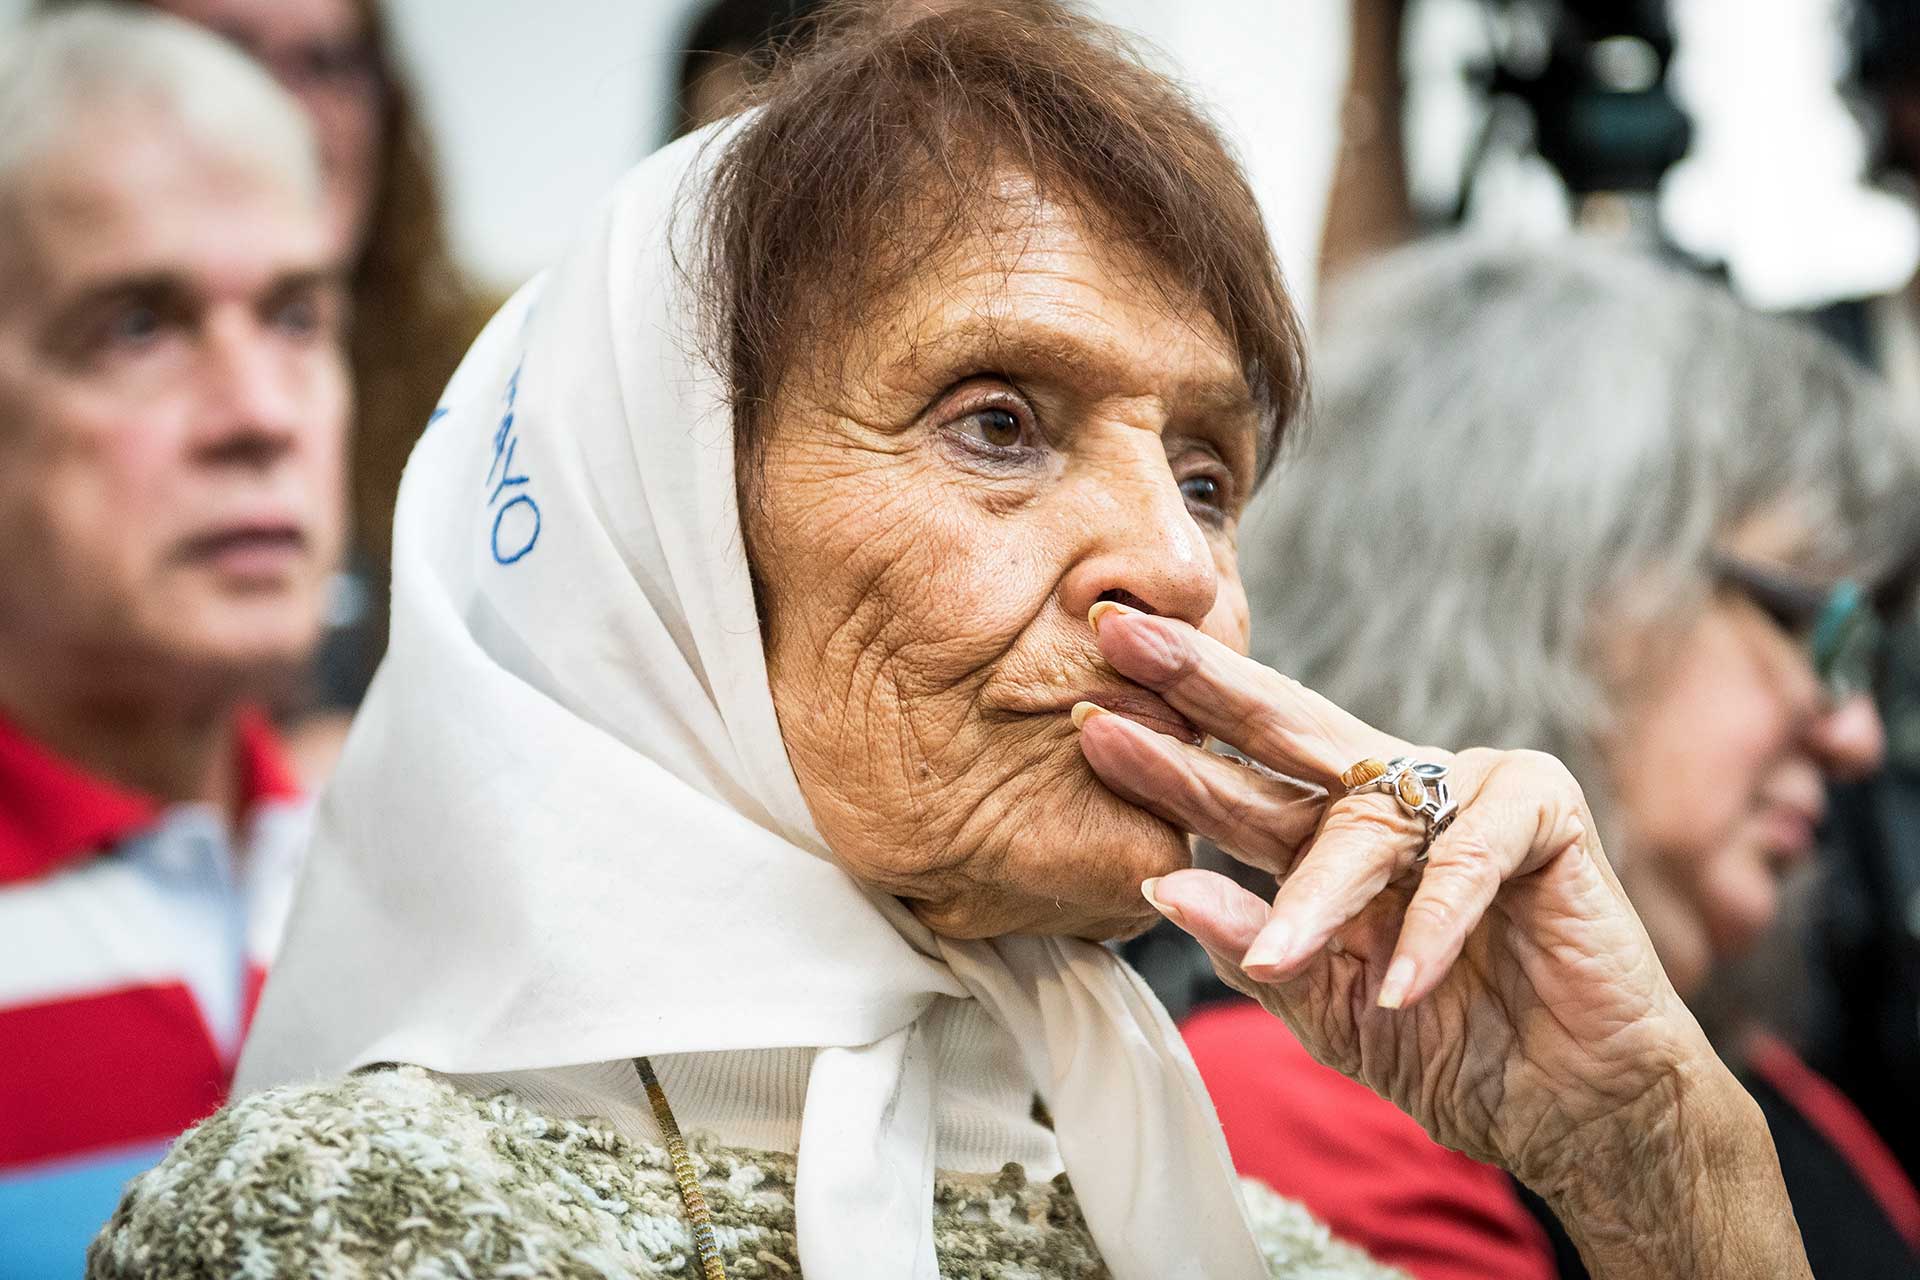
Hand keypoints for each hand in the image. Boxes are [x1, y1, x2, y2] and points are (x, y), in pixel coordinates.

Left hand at [1074, 603, 1778, 1230]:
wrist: (1569, 1107)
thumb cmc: (1446, 1048)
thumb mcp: (1325, 1006)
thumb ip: (1254, 946)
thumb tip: (1162, 886)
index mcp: (1329, 833)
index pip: (1237, 779)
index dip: (1168, 749)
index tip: (1088, 719)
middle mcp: (1390, 796)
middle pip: (1286, 730)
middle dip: (1202, 687)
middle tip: (1124, 643)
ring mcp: (1467, 792)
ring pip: (1369, 820)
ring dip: (1321, 893)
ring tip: (1283, 955)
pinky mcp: (1544, 814)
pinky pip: (1469, 860)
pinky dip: (1434, 928)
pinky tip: (1405, 985)